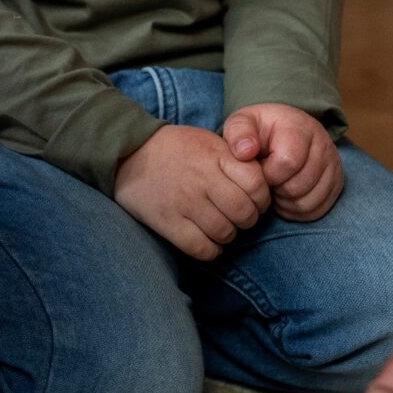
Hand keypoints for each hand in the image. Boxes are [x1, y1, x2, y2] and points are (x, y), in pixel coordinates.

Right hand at [115, 125, 270, 259]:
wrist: (129, 153)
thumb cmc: (176, 149)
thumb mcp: (209, 142)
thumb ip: (235, 160)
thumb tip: (263, 186)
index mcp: (216, 155)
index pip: (257, 184)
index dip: (262, 199)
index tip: (254, 201)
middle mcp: (203, 178)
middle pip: (244, 213)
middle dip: (247, 220)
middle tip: (238, 218)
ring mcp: (184, 201)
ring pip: (225, 233)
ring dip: (227, 236)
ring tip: (220, 228)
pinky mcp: (167, 221)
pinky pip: (200, 247)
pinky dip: (210, 250)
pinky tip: (207, 242)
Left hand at [221, 104, 345, 220]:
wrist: (284, 130)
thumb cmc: (260, 130)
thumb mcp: (243, 123)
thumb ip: (238, 132)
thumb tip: (245, 152)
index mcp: (300, 128)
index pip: (288, 162)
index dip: (268, 173)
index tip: (259, 168)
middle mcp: (323, 144)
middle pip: (298, 186)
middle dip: (275, 189)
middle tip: (266, 180)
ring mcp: (333, 165)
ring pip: (308, 202)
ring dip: (284, 202)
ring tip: (274, 187)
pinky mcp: (336, 184)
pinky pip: (316, 210)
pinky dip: (296, 211)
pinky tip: (285, 196)